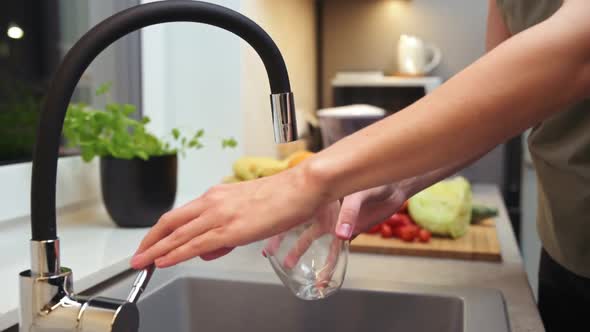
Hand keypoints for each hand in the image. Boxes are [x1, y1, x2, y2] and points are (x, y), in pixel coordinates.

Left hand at [130, 166, 329, 269]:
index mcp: (217, 195)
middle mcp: (213, 201)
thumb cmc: (283, 196)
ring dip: (156, 250)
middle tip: (136, 255)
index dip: (160, 231)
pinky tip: (164, 261)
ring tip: (142, 263)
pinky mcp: (231, 229)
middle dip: (150, 241)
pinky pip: (195, 244)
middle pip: (170, 222)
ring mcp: (221, 214)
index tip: (151, 242)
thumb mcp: (248, 212)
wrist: (302, 186)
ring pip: (178, 235)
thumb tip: (211, 248)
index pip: (179, 214)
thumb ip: (227, 230)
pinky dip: (176, 253)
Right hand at [262, 183, 407, 268]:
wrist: (396, 188)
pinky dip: (329, 263)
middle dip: (281, 239)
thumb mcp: (358, 195)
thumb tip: (341, 235)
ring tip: (288, 264)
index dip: (279, 220)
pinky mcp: (349, 232)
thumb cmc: (376, 182)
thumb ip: (349, 214)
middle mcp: (324, 210)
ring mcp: (335, 222)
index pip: (295, 209)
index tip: (265, 230)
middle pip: (298, 226)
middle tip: (269, 253)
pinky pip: (336, 250)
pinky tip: (323, 274)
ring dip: (301, 252)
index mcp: (321, 197)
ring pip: (313, 241)